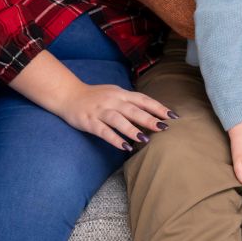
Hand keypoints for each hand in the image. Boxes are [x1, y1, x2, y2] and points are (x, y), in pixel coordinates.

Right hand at [54, 81, 173, 150]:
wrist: (68, 95)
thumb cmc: (96, 96)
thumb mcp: (115, 94)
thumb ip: (131, 102)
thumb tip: (151, 112)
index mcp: (122, 94)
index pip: (144, 100)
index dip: (158, 107)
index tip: (172, 116)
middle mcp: (113, 101)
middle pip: (134, 110)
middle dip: (149, 119)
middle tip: (163, 128)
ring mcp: (101, 111)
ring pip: (119, 120)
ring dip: (132, 130)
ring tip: (144, 139)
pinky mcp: (89, 122)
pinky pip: (103, 131)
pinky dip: (114, 139)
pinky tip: (125, 147)